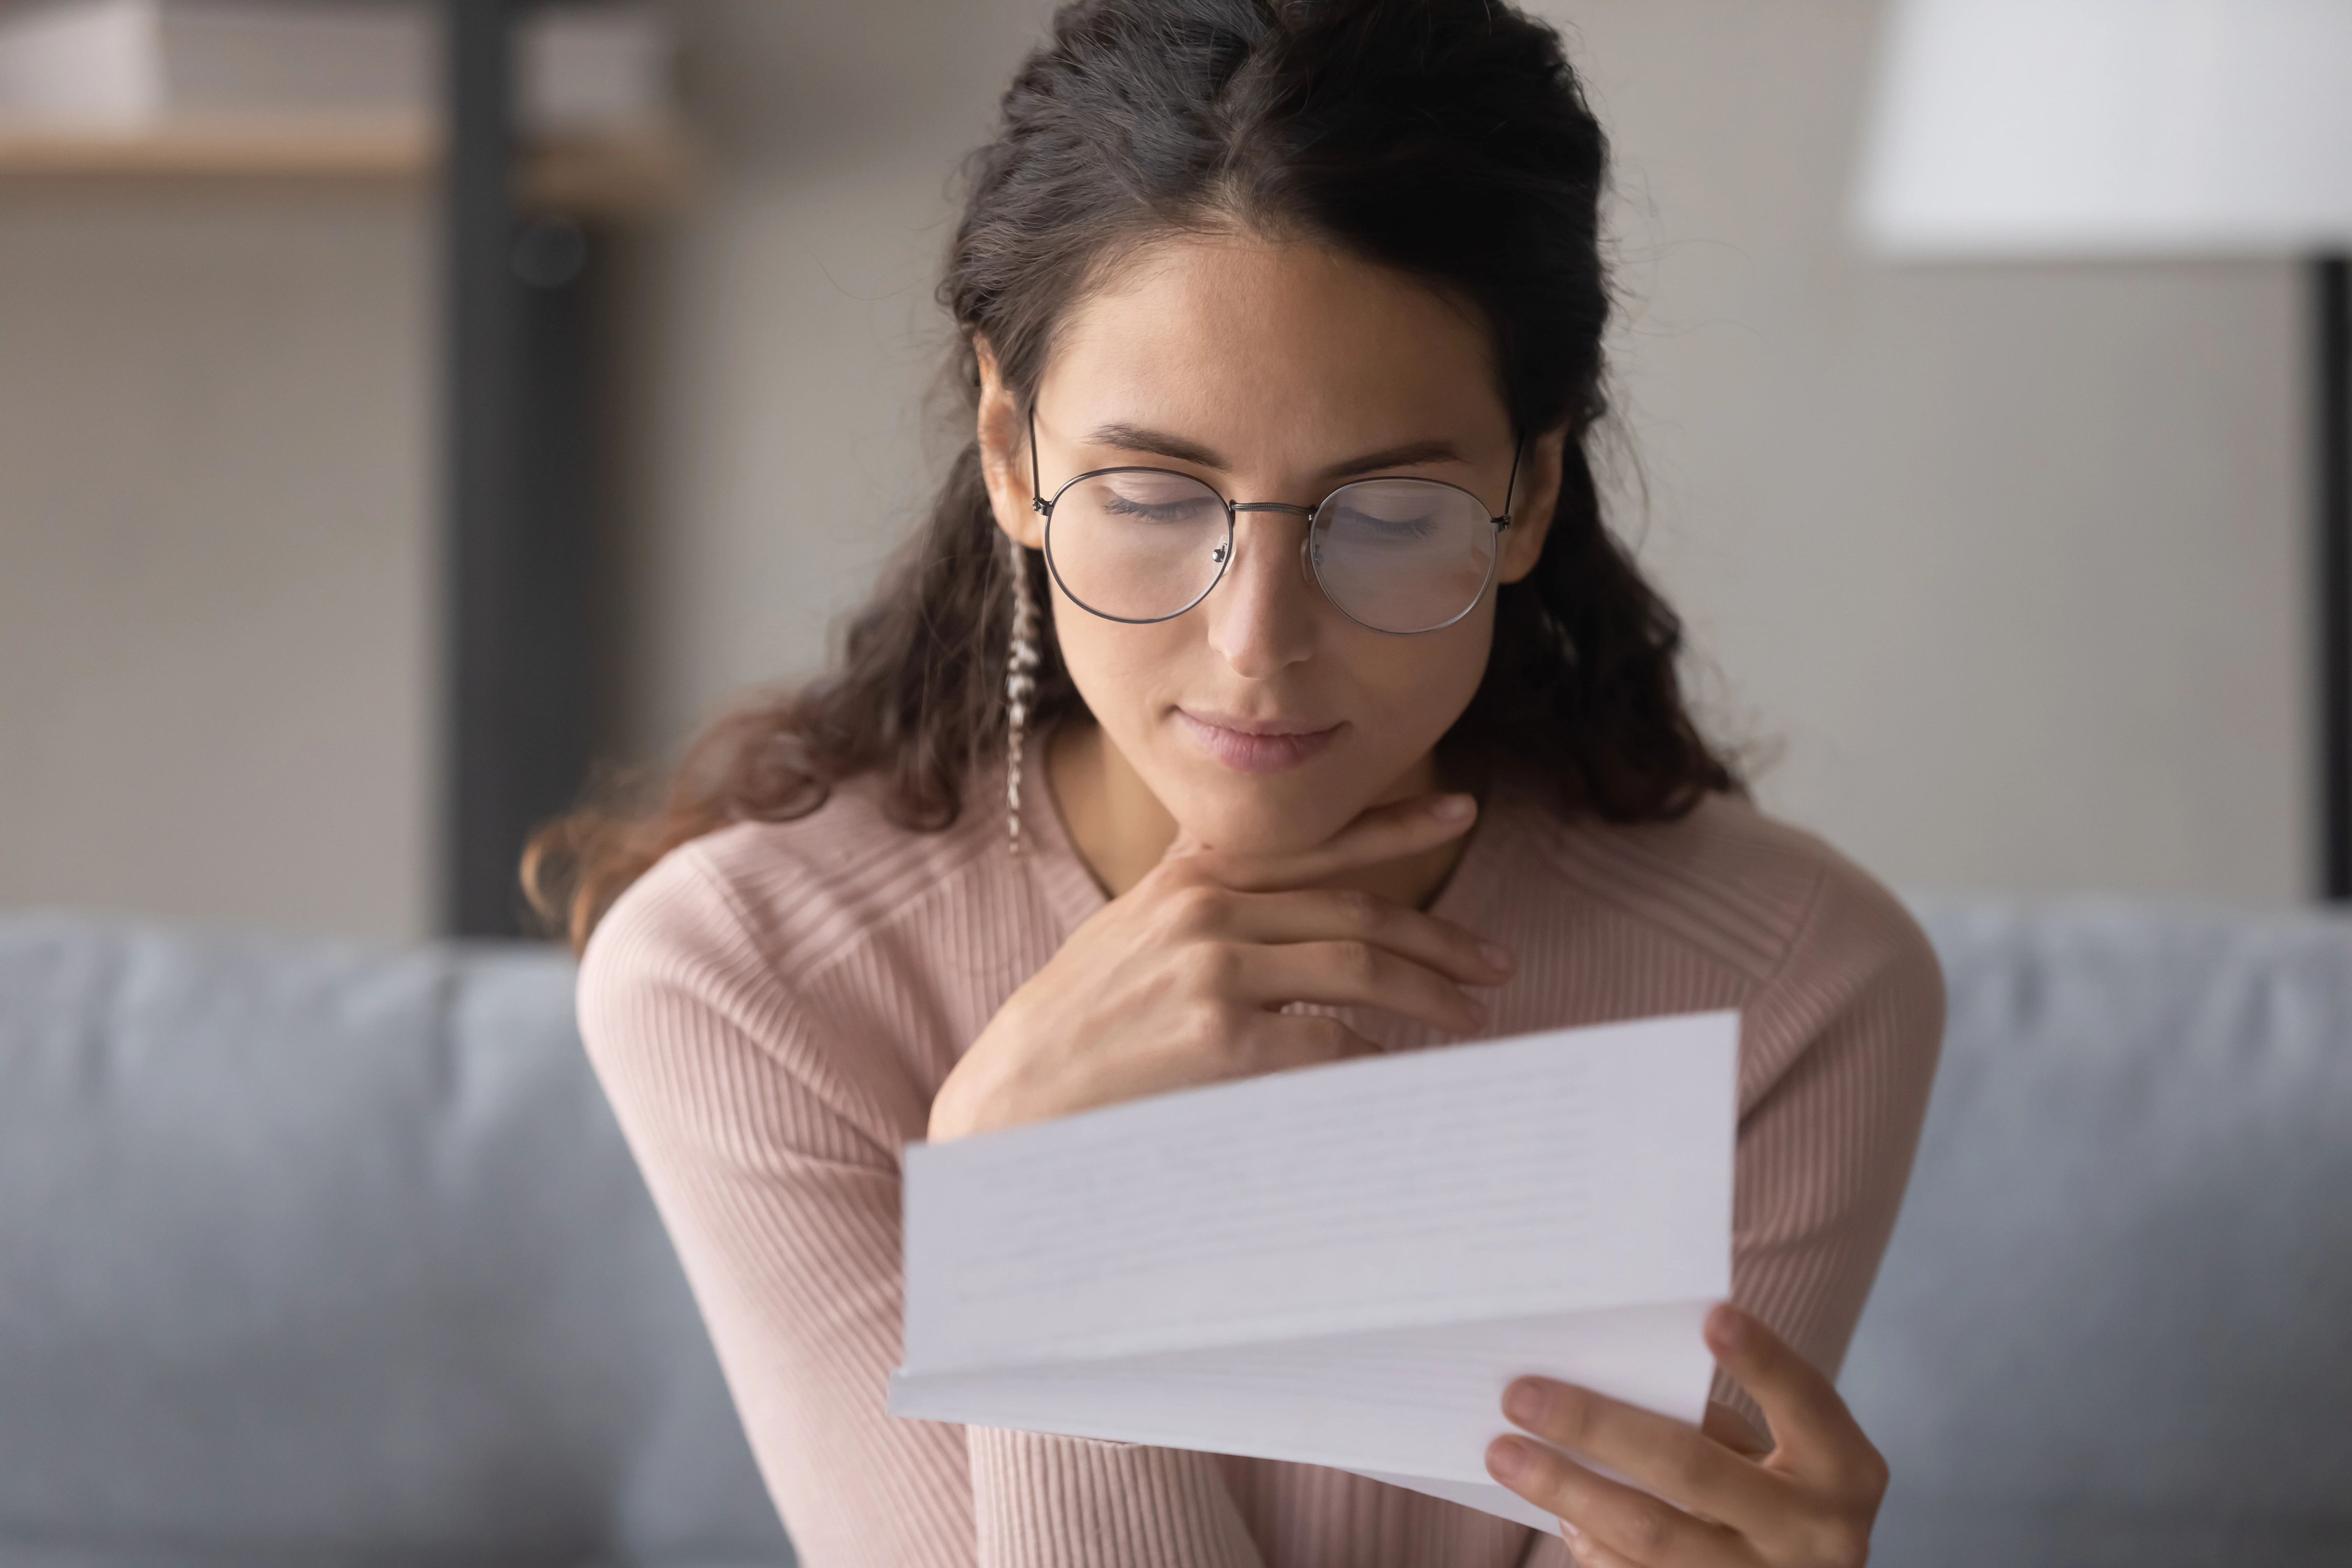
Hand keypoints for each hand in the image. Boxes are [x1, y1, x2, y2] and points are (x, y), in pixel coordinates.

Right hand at [927, 793, 1513, 1140]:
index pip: (1315, 840)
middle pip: (1356, 911)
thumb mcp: (1135, 932)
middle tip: (1495, 963)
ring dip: (1429, 996)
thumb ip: (1205, 902)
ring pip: (1358, 970)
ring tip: (1470, 1017)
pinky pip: (1330, 1045)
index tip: (1459, 810)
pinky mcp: (1221, 1039)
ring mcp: (1215, 971)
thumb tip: (1293, 910)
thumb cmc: (1080, 1024)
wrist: (1013, 1094)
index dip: (1394, 824)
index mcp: (1192, 877)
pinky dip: (1374, 1061)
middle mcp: (1208, 909)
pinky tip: (1399, 1074)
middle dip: (1438, 937)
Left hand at [1483, 1304, 1886, 1567]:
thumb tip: (1600, 1385)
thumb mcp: (1776, 1454)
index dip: (1763, 1362)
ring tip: (1505, 1453)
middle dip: (1597, 1426)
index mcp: (1843, 1469)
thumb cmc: (1781, 1493)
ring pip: (1651, 1534)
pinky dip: (1591, 1542)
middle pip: (1692, 1470)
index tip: (1713, 1317)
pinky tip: (1557, 1512)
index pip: (1806, 1403)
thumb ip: (1711, 1422)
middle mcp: (1816, 1533)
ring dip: (1567, 1490)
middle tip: (1521, 1394)